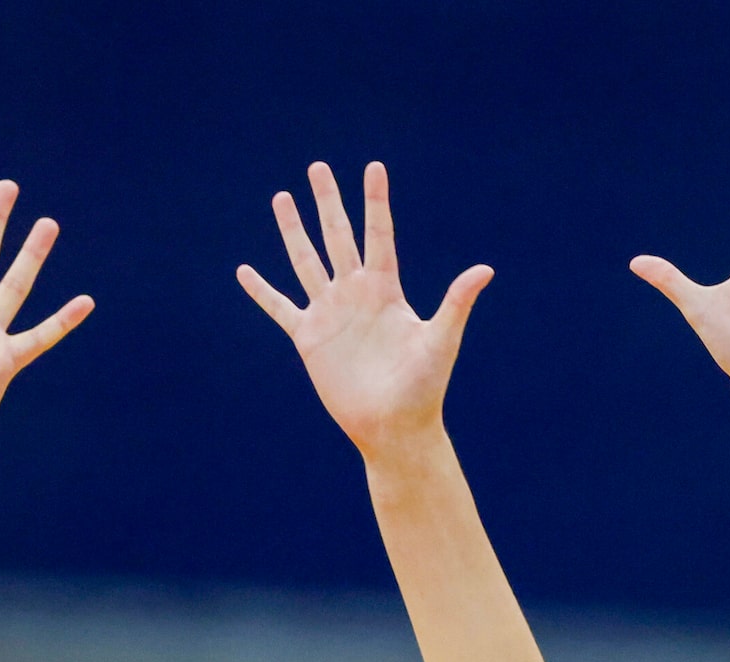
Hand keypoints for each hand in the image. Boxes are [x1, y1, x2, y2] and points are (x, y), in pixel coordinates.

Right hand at [238, 161, 491, 462]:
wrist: (393, 426)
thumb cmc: (424, 387)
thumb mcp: (441, 340)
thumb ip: (456, 302)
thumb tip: (485, 269)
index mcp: (386, 290)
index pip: (379, 234)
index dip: (375, 201)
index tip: (373, 167)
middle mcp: (356, 295)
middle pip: (338, 236)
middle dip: (328, 202)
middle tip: (317, 167)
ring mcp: (330, 314)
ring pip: (307, 262)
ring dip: (293, 231)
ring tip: (282, 198)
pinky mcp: (309, 338)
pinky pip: (280, 308)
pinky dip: (262, 291)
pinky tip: (244, 271)